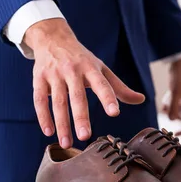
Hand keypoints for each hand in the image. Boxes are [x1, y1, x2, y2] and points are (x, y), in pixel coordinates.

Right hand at [24, 18, 144, 148]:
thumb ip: (118, 87)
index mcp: (91, 68)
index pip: (101, 84)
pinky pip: (39, 99)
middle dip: (80, 117)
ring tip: (66, 143)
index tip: (114, 113)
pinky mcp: (39, 78)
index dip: (108, 98)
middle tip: (85, 136)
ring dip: (61, 123)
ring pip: (58, 101)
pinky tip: (49, 132)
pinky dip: (43, 116)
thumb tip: (141, 100)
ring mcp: (54, 74)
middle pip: (77, 96)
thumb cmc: (81, 59)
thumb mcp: (100, 68)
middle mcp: (72, 70)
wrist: (52, 38)